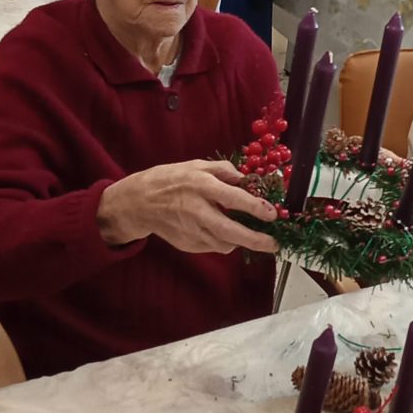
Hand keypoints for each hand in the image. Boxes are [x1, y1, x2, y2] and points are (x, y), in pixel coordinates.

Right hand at [97, 159, 277, 253]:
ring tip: (248, 232)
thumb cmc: (170, 180)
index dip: (255, 207)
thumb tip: (247, 179)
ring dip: (240, 240)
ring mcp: (190, 230)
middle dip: (255, 240)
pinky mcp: (187, 244)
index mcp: (200, 186)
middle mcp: (196, 210)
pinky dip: (223, 241)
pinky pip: (213, 246)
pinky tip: (221, 230)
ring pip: (224, 243)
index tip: (272, 214)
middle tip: (273, 243)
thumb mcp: (196, 165)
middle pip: (230, 231)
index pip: (233, 198)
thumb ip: (223, 170)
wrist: (139, 203)